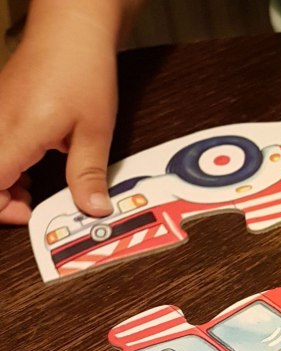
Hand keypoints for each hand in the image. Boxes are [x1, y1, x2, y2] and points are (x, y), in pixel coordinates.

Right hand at [0, 1, 122, 223]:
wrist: (72, 30)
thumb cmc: (83, 71)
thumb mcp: (95, 130)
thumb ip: (88, 173)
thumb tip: (92, 207)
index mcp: (15, 135)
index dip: (3, 209)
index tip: (29, 213)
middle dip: (2, 199)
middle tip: (32, 205)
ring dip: (4, 180)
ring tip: (34, 187)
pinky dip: (6, 161)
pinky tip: (32, 161)